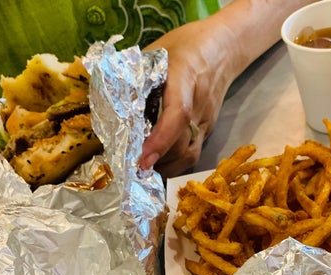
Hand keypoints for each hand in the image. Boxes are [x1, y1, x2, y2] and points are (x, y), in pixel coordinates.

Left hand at [139, 17, 235, 177]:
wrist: (223, 50)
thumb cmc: (185, 46)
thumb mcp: (156, 53)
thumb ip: (136, 76)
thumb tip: (108, 100)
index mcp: (185, 78)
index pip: (178, 115)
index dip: (161, 140)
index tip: (142, 159)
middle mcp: (199, 105)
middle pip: (182, 144)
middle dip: (157, 161)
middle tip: (130, 170)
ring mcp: (206, 121)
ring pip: (189, 155)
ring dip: (165, 167)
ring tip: (142, 172)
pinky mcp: (208, 131)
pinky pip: (193, 154)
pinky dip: (174, 165)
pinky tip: (158, 166)